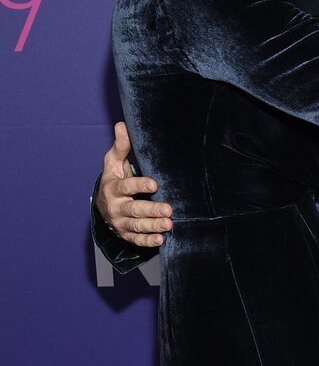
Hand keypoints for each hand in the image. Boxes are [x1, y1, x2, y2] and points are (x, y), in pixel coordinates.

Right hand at [96, 122, 171, 246]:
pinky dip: (147, 241)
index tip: (154, 184)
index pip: (126, 186)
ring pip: (137, 225)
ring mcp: (120, 222)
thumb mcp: (114, 162)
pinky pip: (136, 239)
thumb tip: (122, 124)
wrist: (102, 204)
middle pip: (134, 209)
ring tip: (169, 224)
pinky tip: (160, 240)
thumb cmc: (114, 179)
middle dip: (151, 210)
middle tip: (168, 209)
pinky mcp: (125, 234)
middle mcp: (115, 206)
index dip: (139, 185)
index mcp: (113, 188)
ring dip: (153, 226)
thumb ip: (121, 146)